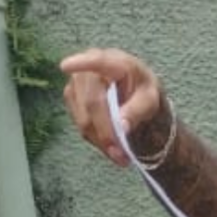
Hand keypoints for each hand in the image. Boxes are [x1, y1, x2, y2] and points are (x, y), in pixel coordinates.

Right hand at [60, 48, 161, 165]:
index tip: (66, 66)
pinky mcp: (71, 98)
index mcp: (115, 62)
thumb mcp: (150, 100)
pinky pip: (80, 124)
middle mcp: (90, 69)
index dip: (81, 63)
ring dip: (101, 140)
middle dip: (106, 132)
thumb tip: (121, 126)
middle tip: (121, 155)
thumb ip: (138, 110)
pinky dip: (95, 139)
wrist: (134, 96)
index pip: (97, 61)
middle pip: (92, 103)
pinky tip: (109, 145)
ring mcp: (77, 83)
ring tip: (120, 156)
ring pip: (84, 118)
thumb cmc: (143, 92)